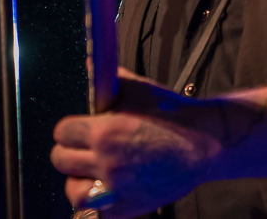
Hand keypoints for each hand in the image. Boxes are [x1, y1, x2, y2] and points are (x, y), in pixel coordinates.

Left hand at [51, 68, 257, 217]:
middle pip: (61, 160)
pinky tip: (106, 189)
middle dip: (70, 150)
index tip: (80, 129)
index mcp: (104, 132)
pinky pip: (97, 211)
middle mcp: (106, 162)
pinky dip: (98, 201)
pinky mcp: (130, 206)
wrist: (204, 142)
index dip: (71, 128)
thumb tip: (90, 63)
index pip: (62, 132)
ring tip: (91, 171)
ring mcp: (117, 188)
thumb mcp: (139, 89)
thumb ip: (110, 80)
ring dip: (79, 179)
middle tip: (85, 148)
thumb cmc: (171, 112)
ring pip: (73, 190)